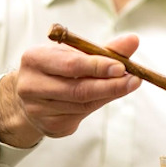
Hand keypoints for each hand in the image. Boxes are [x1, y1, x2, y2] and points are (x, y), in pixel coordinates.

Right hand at [0, 33, 141, 146]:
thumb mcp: (76, 53)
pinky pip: (80, 116)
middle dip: (111, 85)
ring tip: (126, 85)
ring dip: (108, 95)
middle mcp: (30, 85)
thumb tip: (133, 40)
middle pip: (78, 89)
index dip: (98, 66)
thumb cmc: (58, 68)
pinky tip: (105, 96)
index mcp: (34, 59)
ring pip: (82, 104)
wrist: (32, 95)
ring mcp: (37, 109)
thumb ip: (105, 49)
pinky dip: (97, 104)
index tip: (122, 67)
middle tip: (135, 80)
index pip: (71, 64)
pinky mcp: (48, 126)